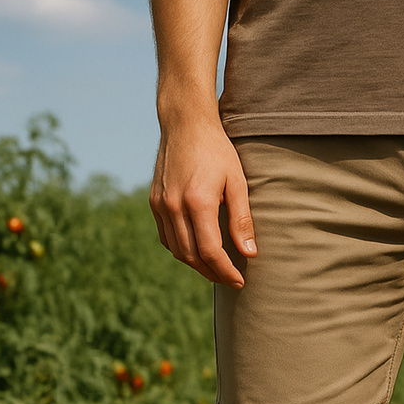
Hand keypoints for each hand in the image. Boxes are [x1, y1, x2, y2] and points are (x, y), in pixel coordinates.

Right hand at [149, 121, 255, 287]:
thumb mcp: (237, 182)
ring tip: (216, 270)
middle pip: (192, 257)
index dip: (226, 271)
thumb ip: (242, 219)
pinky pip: (166, 238)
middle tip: (230, 280)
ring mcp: (160, 205)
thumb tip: (249, 253)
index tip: (240, 280)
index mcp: (198, 202)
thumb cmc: (216, 150)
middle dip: (213, 273)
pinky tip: (197, 252)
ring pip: (177, 251)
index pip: (211, 252)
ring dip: (196, 266)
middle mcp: (174, 206)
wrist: (184, 123)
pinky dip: (181, 251)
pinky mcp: (154, 202)